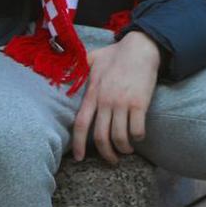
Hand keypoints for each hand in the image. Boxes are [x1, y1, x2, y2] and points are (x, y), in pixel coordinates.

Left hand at [72, 31, 160, 164]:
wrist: (140, 46)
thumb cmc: (116, 53)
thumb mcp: (91, 58)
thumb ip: (78, 68)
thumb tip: (65, 72)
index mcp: (93, 93)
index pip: (80, 124)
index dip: (78, 144)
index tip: (79, 158)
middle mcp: (105, 101)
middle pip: (100, 137)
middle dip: (106, 154)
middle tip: (112, 160)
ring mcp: (122, 103)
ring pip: (119, 137)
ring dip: (124, 149)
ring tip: (127, 150)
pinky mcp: (139, 103)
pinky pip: (137, 129)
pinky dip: (137, 137)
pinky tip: (138, 137)